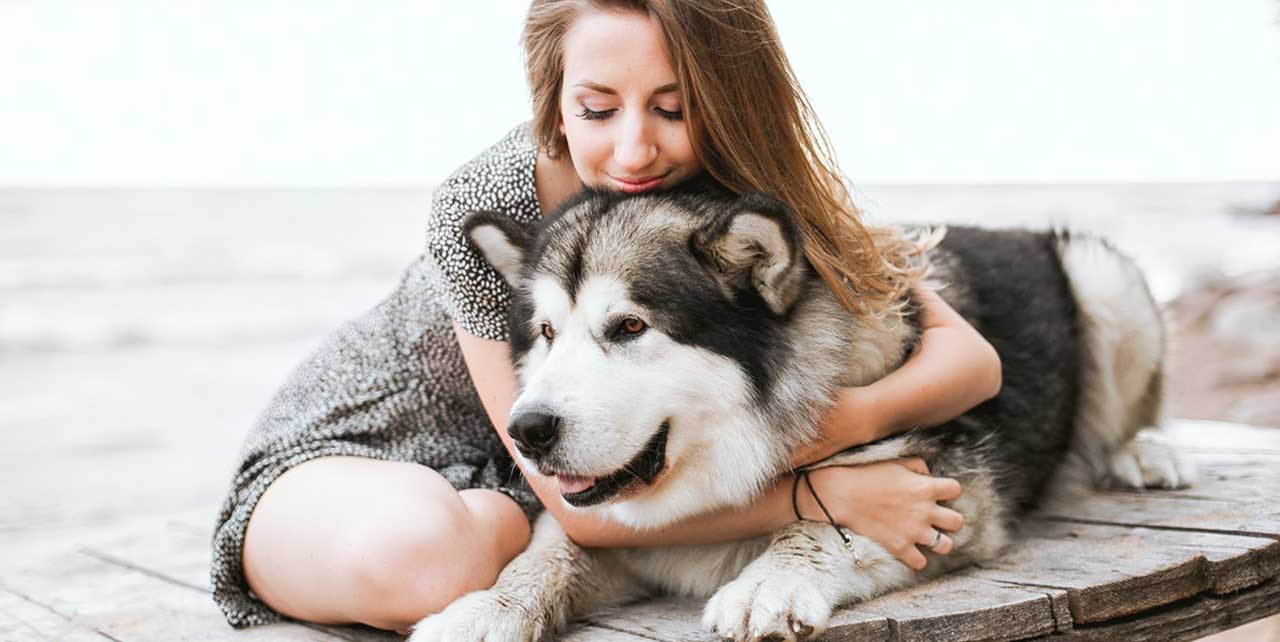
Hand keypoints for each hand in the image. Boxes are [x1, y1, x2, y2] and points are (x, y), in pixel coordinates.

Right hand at [794, 458, 962, 570]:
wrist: (842, 494)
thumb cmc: (867, 474)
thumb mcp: (896, 461)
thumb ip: (918, 466)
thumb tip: (929, 475)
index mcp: (925, 487)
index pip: (956, 489)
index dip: (948, 490)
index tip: (937, 493)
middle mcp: (924, 511)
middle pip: (958, 522)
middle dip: (950, 520)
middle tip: (935, 518)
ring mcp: (913, 531)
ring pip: (946, 546)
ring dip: (939, 542)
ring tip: (927, 537)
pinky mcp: (899, 547)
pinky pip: (920, 563)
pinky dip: (917, 559)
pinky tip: (910, 550)